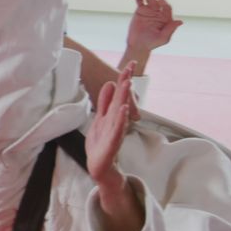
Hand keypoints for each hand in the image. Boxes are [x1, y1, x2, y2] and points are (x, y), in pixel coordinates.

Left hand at [87, 75, 133, 190]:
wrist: (100, 167)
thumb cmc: (101, 143)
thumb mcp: (100, 119)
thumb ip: (104, 102)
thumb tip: (110, 83)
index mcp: (112, 114)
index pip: (119, 94)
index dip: (124, 78)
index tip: (130, 63)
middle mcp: (116, 121)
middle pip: (121, 99)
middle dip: (125, 84)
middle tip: (130, 68)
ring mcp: (115, 131)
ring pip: (120, 111)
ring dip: (124, 97)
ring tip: (127, 83)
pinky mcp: (112, 144)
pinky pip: (117, 130)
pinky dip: (121, 120)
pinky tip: (123, 110)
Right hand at [126, 0, 182, 51]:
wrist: (138, 45)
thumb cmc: (152, 43)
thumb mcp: (163, 38)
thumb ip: (171, 29)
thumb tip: (180, 21)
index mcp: (165, 18)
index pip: (166, 7)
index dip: (163, 1)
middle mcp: (158, 13)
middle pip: (156, 2)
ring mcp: (149, 11)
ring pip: (148, 0)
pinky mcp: (140, 11)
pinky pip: (139, 2)